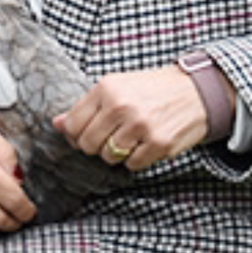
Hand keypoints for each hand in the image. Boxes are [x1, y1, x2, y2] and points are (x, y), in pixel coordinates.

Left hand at [55, 65, 221, 171]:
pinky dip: (136, 158)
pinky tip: (145, 143)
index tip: (87, 132)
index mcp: (107, 88)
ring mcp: (141, 125)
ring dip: (117, 153)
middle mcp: (121, 105)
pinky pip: (131, 165)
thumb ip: (86, 107)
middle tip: (111, 137)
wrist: (196, 91)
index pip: (72, 124)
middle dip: (96, 146)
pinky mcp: (158, 143)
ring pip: (109, 156)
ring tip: (131, 138)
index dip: (76, 134)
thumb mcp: (117, 87)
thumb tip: (56, 124)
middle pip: (87, 144)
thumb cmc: (152, 90)